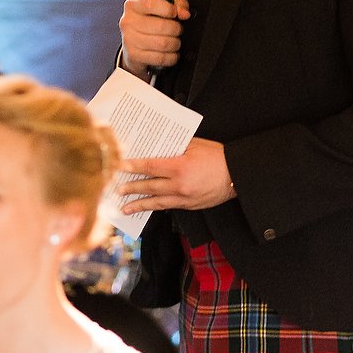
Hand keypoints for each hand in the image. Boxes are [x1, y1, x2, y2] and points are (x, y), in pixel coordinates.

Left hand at [118, 138, 235, 213]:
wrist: (236, 175)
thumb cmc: (217, 156)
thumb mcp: (194, 145)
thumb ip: (174, 146)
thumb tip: (155, 145)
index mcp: (179, 167)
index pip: (149, 167)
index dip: (133, 167)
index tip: (119, 167)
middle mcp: (179, 185)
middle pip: (149, 186)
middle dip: (131, 188)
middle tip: (116, 189)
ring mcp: (184, 198)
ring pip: (157, 202)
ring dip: (139, 204)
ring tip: (125, 208)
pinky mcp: (190, 206)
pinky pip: (169, 207)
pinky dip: (156, 207)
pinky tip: (147, 207)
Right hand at [119, 0, 190, 78]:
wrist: (133, 45)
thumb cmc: (148, 23)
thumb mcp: (160, 7)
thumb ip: (176, 4)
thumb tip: (184, 13)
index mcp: (133, 5)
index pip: (150, 4)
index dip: (168, 9)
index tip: (175, 13)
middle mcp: (128, 22)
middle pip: (161, 26)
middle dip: (176, 29)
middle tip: (177, 30)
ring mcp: (129, 40)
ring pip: (163, 44)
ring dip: (175, 44)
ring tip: (174, 42)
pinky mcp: (134, 56)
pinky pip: (160, 58)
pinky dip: (171, 57)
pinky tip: (170, 53)